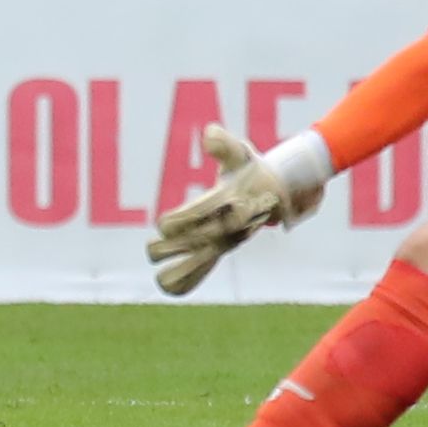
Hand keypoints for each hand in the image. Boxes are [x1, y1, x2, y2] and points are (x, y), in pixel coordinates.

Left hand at [145, 125, 321, 296]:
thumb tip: (208, 137)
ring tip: (160, 280)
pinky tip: (169, 290)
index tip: (162, 226)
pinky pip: (207, 266)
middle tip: (151, 251)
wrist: (276, 191)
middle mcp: (230, 224)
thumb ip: (224, 143)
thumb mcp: (240, 151)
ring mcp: (228, 239)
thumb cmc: (249, 167)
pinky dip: (191, 280)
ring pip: (205, 259)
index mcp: (231, 200)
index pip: (205, 213)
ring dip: (183, 270)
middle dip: (176, 248)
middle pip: (201, 239)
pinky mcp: (222, 248)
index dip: (184, 220)